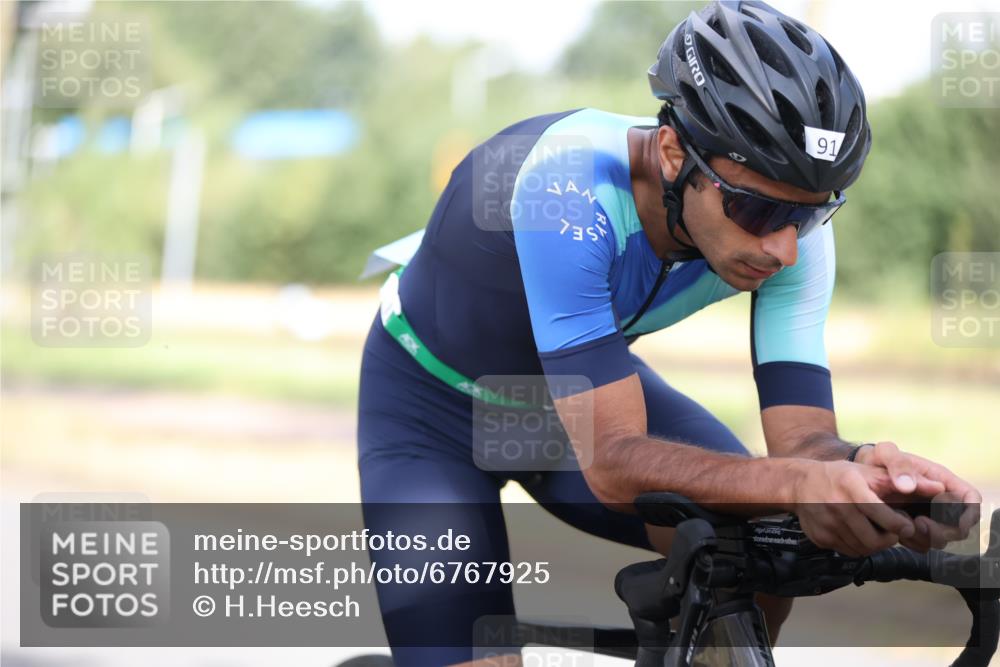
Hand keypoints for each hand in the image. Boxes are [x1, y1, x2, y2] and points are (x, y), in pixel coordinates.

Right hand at [792, 459, 915, 556]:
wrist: (800, 483)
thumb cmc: (842, 476)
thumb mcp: (870, 472)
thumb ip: (904, 481)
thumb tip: (940, 487)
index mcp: (850, 486)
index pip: (881, 514)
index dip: (899, 525)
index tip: (907, 525)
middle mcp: (835, 505)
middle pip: (873, 539)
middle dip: (889, 539)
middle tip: (892, 531)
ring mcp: (826, 524)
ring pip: (862, 549)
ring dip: (875, 544)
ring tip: (875, 530)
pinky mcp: (819, 537)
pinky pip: (848, 551)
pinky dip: (858, 546)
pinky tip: (857, 532)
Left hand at [854, 441, 981, 550]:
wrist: (859, 471)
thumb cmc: (876, 458)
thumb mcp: (885, 453)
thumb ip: (898, 465)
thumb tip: (910, 486)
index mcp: (940, 479)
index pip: (970, 498)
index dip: (970, 513)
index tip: (958, 524)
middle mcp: (939, 498)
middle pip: (959, 525)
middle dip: (944, 530)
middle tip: (919, 524)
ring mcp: (928, 514)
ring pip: (942, 537)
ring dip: (927, 538)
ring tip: (904, 528)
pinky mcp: (915, 526)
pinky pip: (923, 542)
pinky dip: (913, 542)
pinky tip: (896, 534)